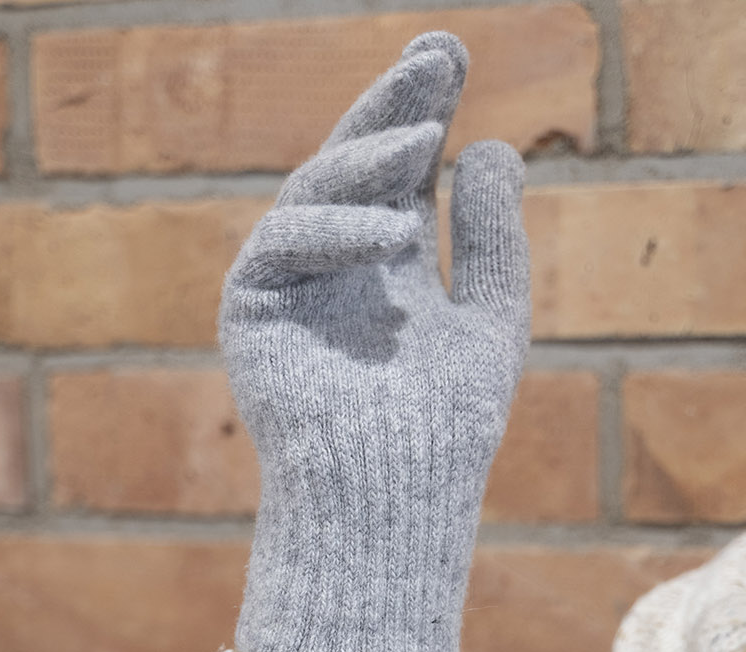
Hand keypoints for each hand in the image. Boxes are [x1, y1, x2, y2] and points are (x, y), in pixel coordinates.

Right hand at [220, 31, 531, 651]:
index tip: (454, 60)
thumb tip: (494, 147)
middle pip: (357, 165)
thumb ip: (490, 243)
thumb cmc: (446, 431)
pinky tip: (389, 226)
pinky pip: (283, 245)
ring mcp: (290, 285)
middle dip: (392, 108)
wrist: (397, 502)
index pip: (402, 173)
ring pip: (317, 194)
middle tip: (436, 55)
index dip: (423, 114)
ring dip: (367, 160)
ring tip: (423, 139)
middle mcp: (335, 266)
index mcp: (387, 266)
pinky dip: (333, 230)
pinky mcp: (251, 310)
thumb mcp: (489, 323)